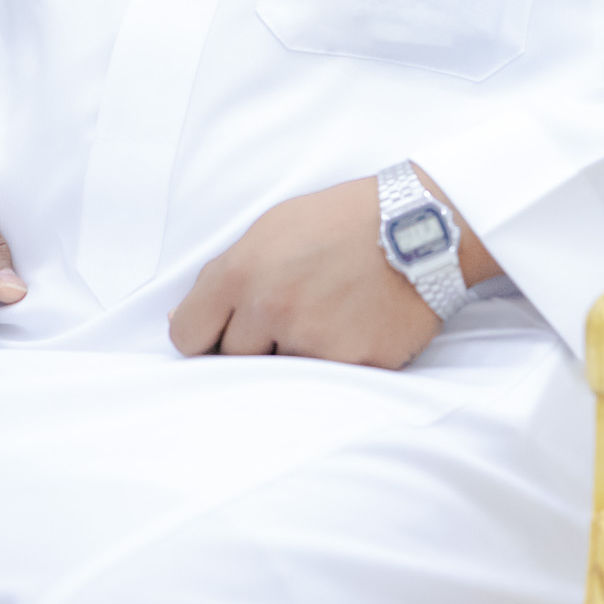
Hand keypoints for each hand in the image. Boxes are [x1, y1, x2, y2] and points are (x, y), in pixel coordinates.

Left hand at [168, 170, 501, 368]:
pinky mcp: (353, 364)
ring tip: (324, 319)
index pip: (188, 337)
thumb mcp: (271, 228)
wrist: (419, 225)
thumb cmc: (339, 221)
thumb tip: (183, 319)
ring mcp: (312, 341)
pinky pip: (327, 381)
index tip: (220, 334)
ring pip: (278, 374)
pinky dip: (335, 363)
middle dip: (250, 346)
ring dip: (292, 357)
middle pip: (231, 361)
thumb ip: (224, 274)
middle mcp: (270, 309)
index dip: (203, 337)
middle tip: (286, 318)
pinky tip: (354, 328)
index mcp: (242, 273)